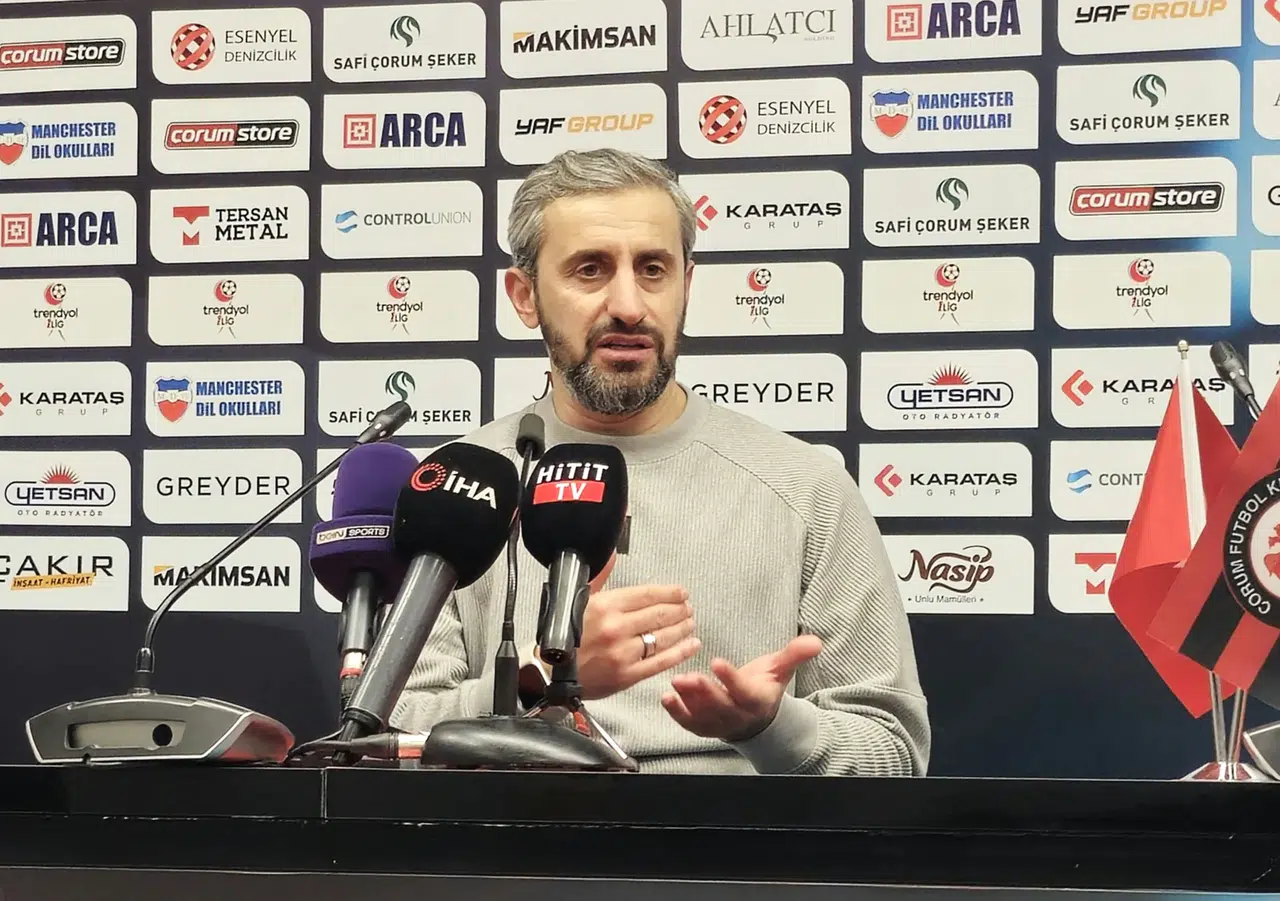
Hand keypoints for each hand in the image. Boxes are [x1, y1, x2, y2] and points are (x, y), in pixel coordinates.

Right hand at [568, 556, 700, 700]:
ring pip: (664, 636)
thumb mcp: (580, 600)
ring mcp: (624, 652)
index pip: (647, 594)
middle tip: (687, 607)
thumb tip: (611, 556)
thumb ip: (601, 578)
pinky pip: (661, 661)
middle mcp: (616, 627)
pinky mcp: (628, 675)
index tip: (681, 592)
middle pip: (659, 614)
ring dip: (682, 628)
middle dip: (679, 609)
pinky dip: (680, 652)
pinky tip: (691, 645)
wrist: (550, 672)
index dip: (669, 592)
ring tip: (690, 622)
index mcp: (605, 605)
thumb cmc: (563, 636)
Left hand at [660, 635, 822, 742]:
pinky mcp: (703, 727)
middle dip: (705, 693)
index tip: (717, 661)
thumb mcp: (780, 670)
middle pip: (720, 706)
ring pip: (703, 715)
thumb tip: (817, 641)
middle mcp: (737, 715)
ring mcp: (719, 724)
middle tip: (689, 677)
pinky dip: (677, 714)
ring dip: (688, 700)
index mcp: (756, 700)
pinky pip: (689, 724)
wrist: (757, 720)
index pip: (743, 691)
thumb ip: (795, 655)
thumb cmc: (764, 687)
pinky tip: (666, 698)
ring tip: (676, 683)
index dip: (730, 678)